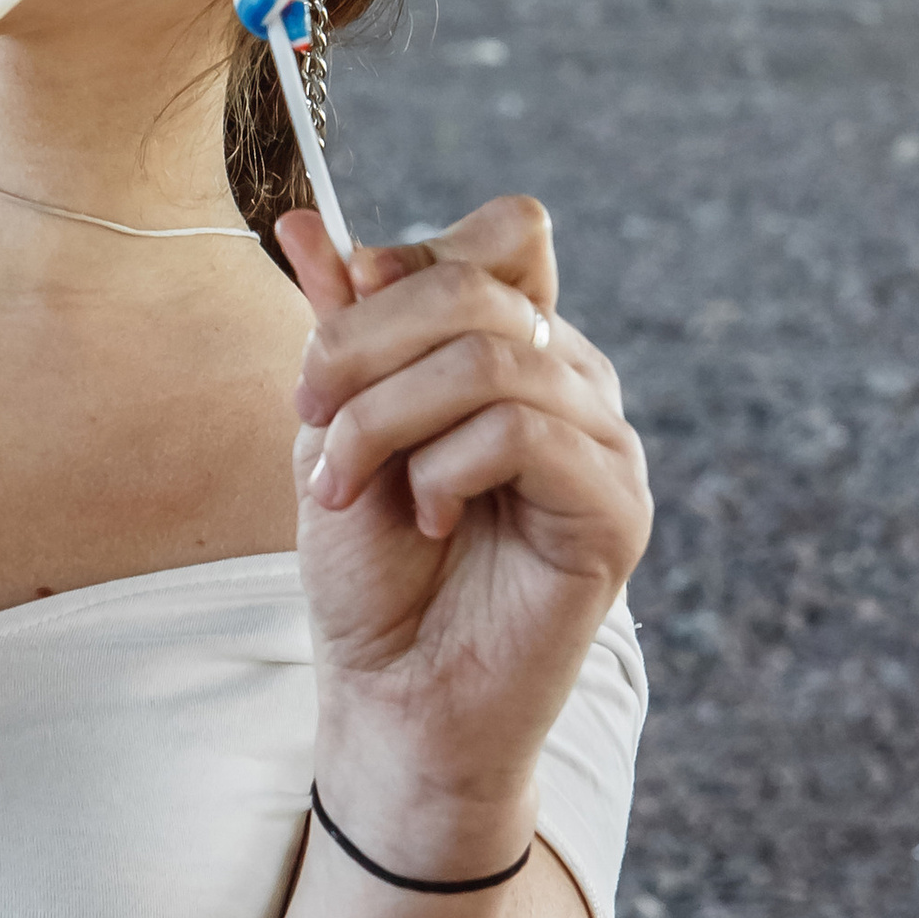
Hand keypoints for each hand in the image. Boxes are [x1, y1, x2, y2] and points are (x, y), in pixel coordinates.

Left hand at [275, 198, 650, 866]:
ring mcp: (607, 443)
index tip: (329, 335)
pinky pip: (523, 433)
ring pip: (492, 358)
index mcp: (523, 344)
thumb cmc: (372, 566)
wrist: (394, 695)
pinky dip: (444, 469)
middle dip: (364, 342)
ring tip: (350, 485)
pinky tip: (432, 521)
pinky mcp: (615, 511)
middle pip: (481, 284)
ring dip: (386, 418)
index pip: (504, 235)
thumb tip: (303, 222)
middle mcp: (578, 378)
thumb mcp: (337, 425)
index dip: (408, 265)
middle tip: (308, 413)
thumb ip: (339, 326)